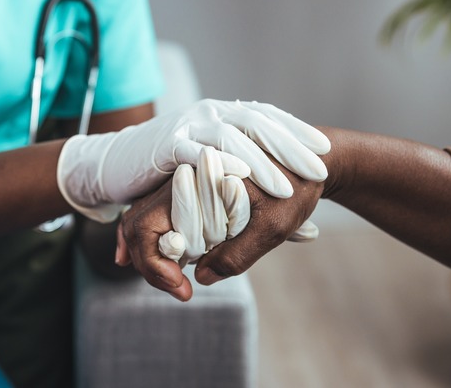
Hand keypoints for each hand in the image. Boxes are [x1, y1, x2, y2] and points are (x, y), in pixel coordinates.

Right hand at [57, 99, 329, 221]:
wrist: (117, 161)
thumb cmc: (173, 170)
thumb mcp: (212, 167)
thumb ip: (244, 180)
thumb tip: (289, 202)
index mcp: (223, 114)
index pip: (267, 118)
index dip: (295, 132)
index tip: (323, 150)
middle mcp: (209, 114)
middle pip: (256, 124)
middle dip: (288, 145)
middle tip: (317, 167)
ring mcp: (187, 126)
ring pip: (230, 138)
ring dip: (259, 162)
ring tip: (285, 185)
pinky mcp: (166, 145)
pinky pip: (195, 152)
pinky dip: (217, 165)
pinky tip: (238, 181)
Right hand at [118, 161, 323, 299]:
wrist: (313, 161)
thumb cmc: (297, 190)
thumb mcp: (273, 227)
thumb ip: (236, 255)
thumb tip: (200, 277)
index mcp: (197, 179)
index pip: (147, 226)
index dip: (155, 265)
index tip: (183, 289)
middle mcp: (183, 176)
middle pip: (137, 222)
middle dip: (148, 262)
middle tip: (178, 289)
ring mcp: (184, 182)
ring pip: (143, 218)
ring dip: (149, 252)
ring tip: (170, 279)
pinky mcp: (191, 188)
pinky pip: (158, 214)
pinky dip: (155, 239)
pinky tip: (164, 260)